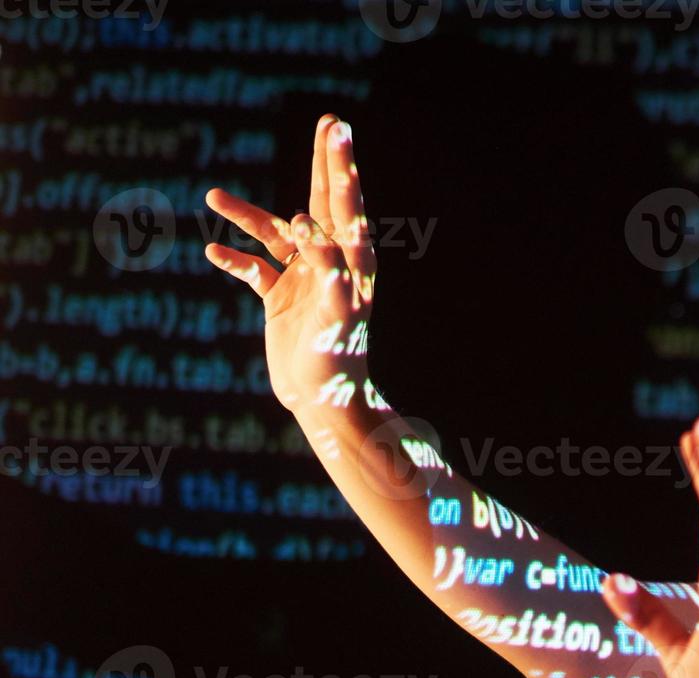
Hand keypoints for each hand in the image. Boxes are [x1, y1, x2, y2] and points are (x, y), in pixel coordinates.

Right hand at [204, 113, 376, 413]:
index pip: (345, 204)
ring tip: (213, 196)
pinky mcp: (280, 299)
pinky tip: (213, 251)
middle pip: (322, 202)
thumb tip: (304, 222)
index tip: (337, 128)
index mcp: (352, 261)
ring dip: (245, 215)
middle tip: (328, 123)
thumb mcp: (338, 312)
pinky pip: (253, 270)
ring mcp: (303, 278)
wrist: (323, 400)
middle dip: (322, 164)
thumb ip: (327, 266)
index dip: (339, 165)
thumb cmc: (338, 358)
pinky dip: (234, 259)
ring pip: (274, 235)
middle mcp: (329, 263)